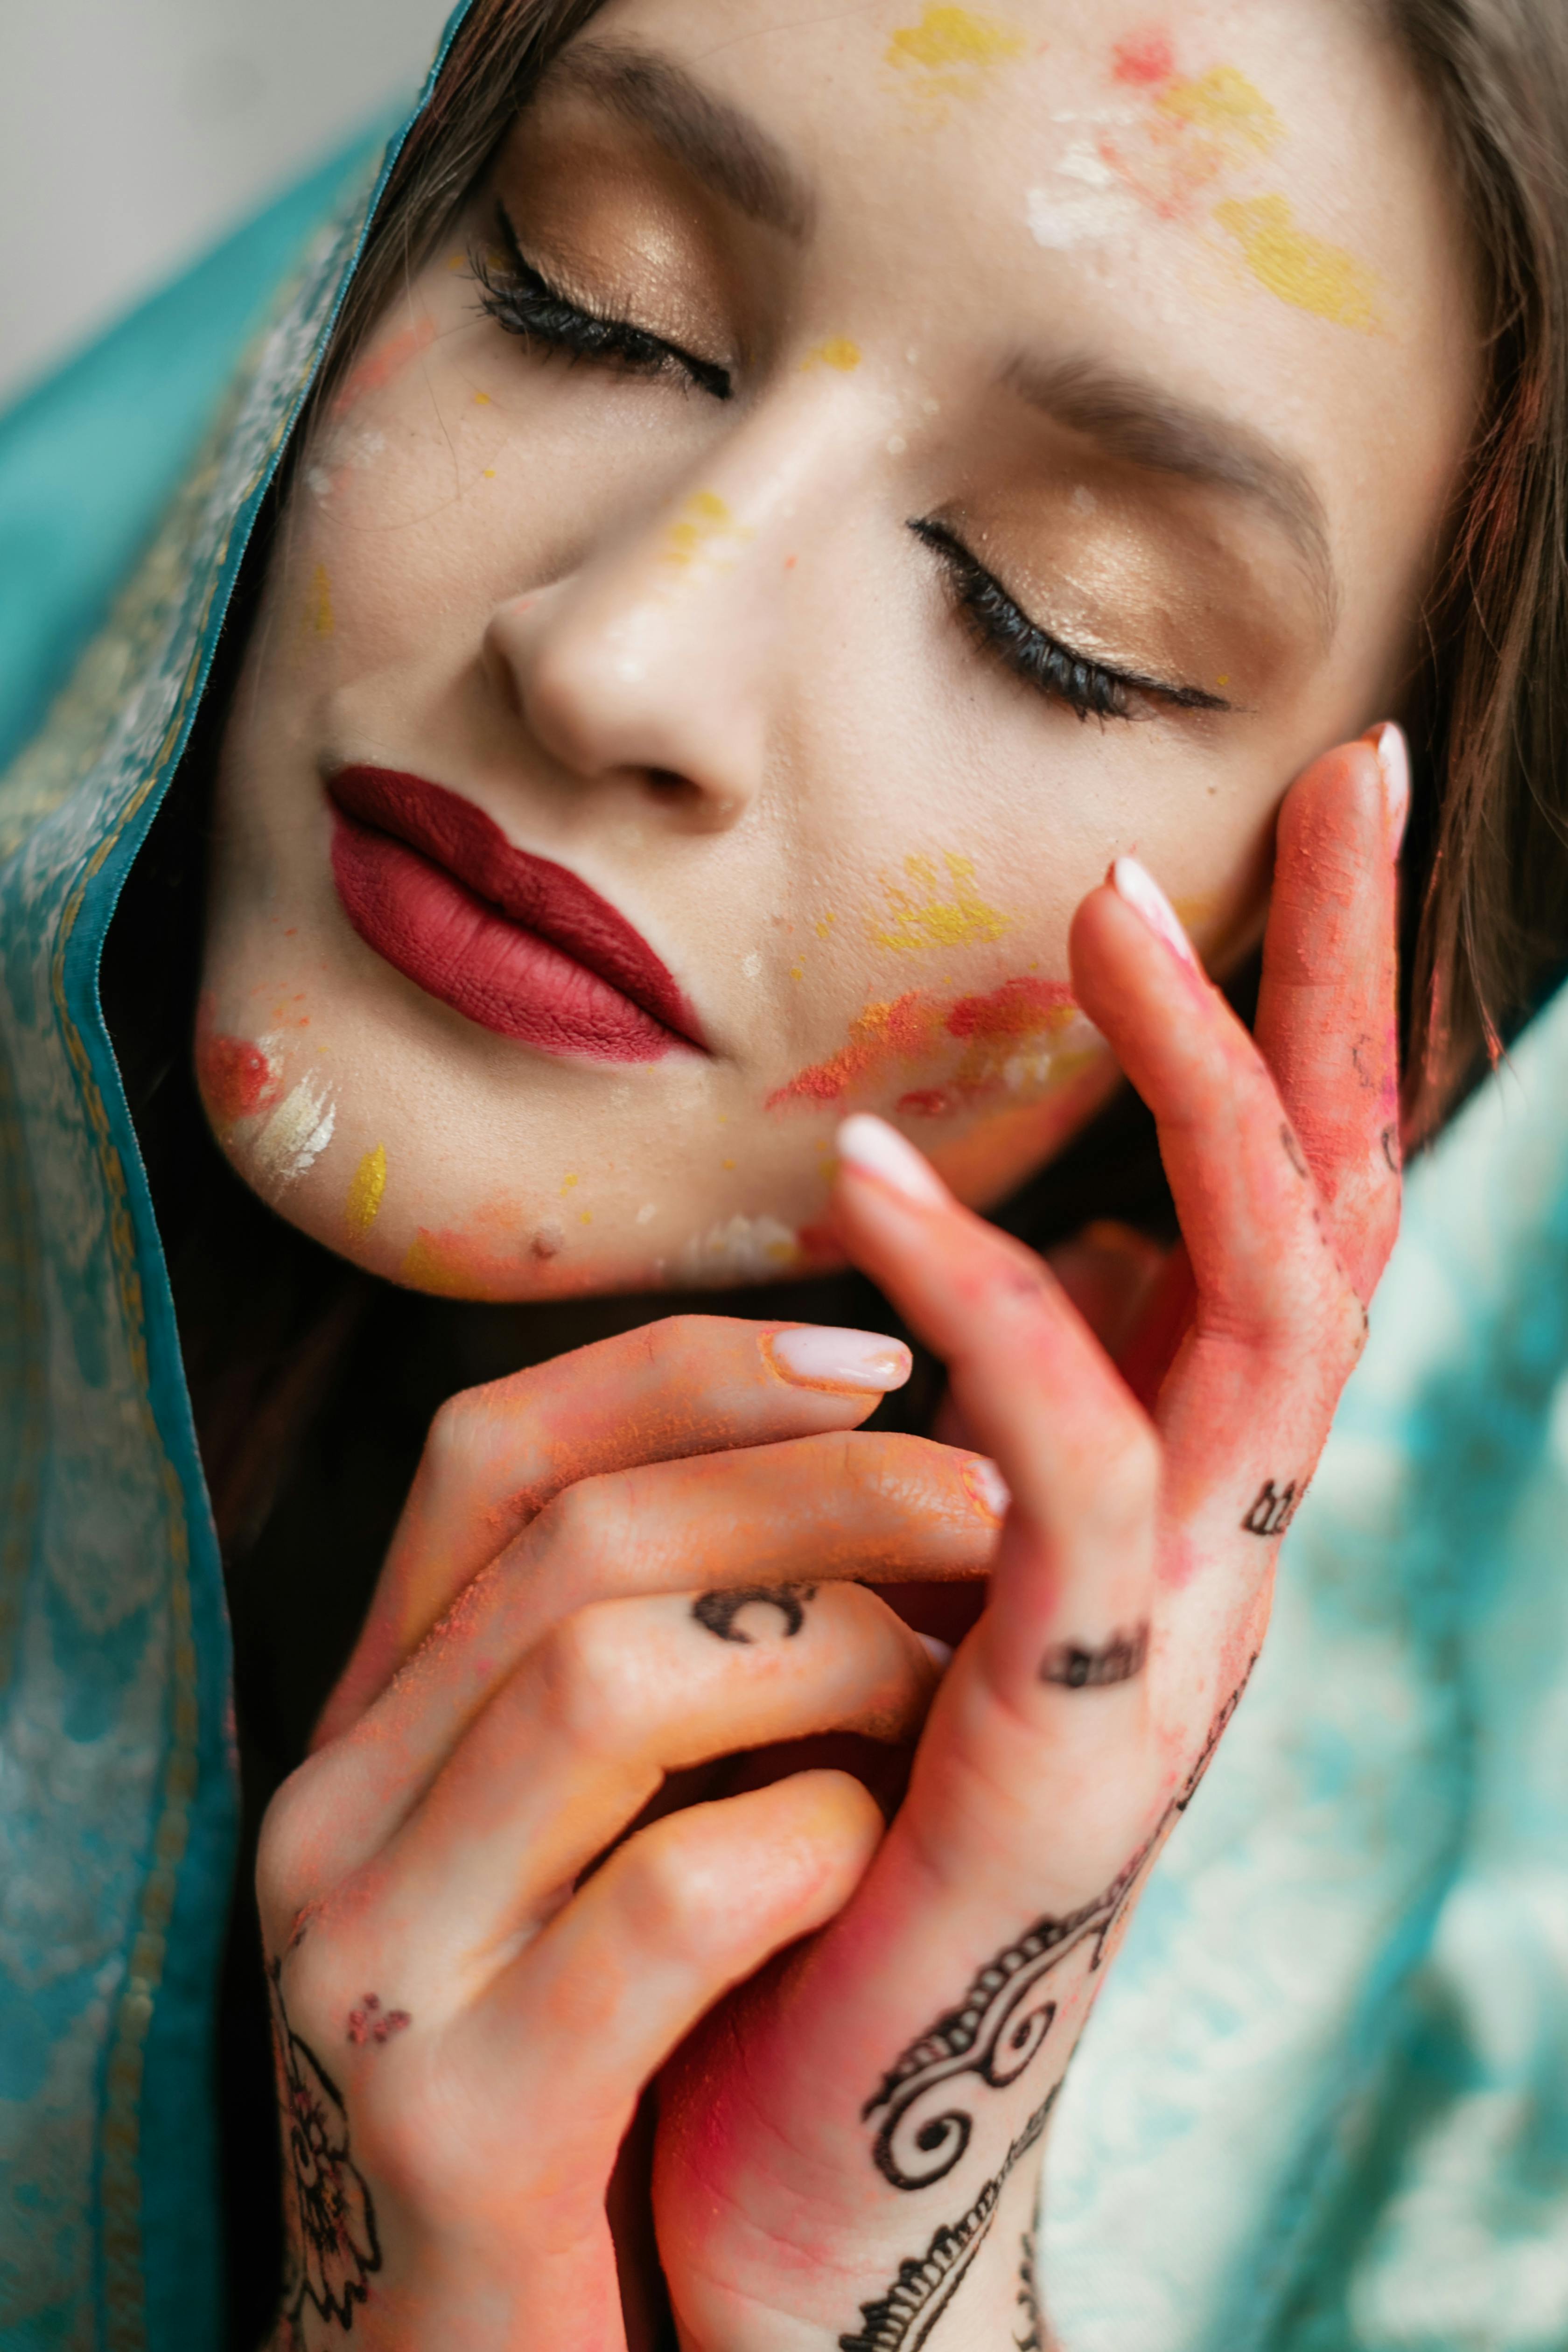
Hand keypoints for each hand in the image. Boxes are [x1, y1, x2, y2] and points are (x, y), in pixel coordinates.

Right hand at [257, 1315, 1006, 2349]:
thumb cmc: (599, 2060)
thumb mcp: (595, 1828)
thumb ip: (651, 1652)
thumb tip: (849, 1428)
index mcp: (373, 1722)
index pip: (494, 1451)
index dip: (685, 1366)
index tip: (872, 1348)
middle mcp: (338, 1816)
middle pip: (579, 1543)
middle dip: (818, 1492)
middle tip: (996, 1504)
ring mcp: (377, 1970)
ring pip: (609, 1682)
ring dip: (832, 1656)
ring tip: (948, 1695)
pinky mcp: (465, 2128)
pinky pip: (674, 1902)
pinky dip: (815, 1843)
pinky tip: (874, 1856)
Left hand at [651, 732, 1406, 2350]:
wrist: (787, 2126)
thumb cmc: (847, 1813)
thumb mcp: (954, 1566)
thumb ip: (1041, 1411)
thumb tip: (1070, 1232)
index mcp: (1191, 1499)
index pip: (1300, 1205)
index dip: (1332, 1002)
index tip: (1326, 802)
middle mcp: (1227, 1555)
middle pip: (1341, 1218)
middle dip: (1349, 990)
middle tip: (1347, 776)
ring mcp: (1172, 1652)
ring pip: (1260, 1320)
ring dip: (1199, 1097)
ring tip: (1109, 907)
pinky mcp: (1062, 1750)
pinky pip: (1068, 1484)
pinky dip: (983, 1307)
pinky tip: (870, 1173)